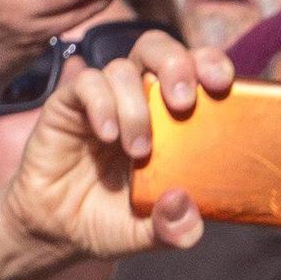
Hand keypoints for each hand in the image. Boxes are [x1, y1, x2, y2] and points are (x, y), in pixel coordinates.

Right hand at [0, 32, 233, 279]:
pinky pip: (86, 84)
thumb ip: (174, 228)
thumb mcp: (149, 232)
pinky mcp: (68, 106)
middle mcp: (139, 98)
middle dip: (176, 65)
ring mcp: (104, 99)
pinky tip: (107, 136)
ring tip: (138, 151)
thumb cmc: (113, 219)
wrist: (57, 229)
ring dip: (136, 106)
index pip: (197, 68)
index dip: (211, 63)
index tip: (223, 84)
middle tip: (183, 103)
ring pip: (123, 67)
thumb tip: (184, 207)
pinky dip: (102, 104)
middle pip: (159, 47)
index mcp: (172, 115)